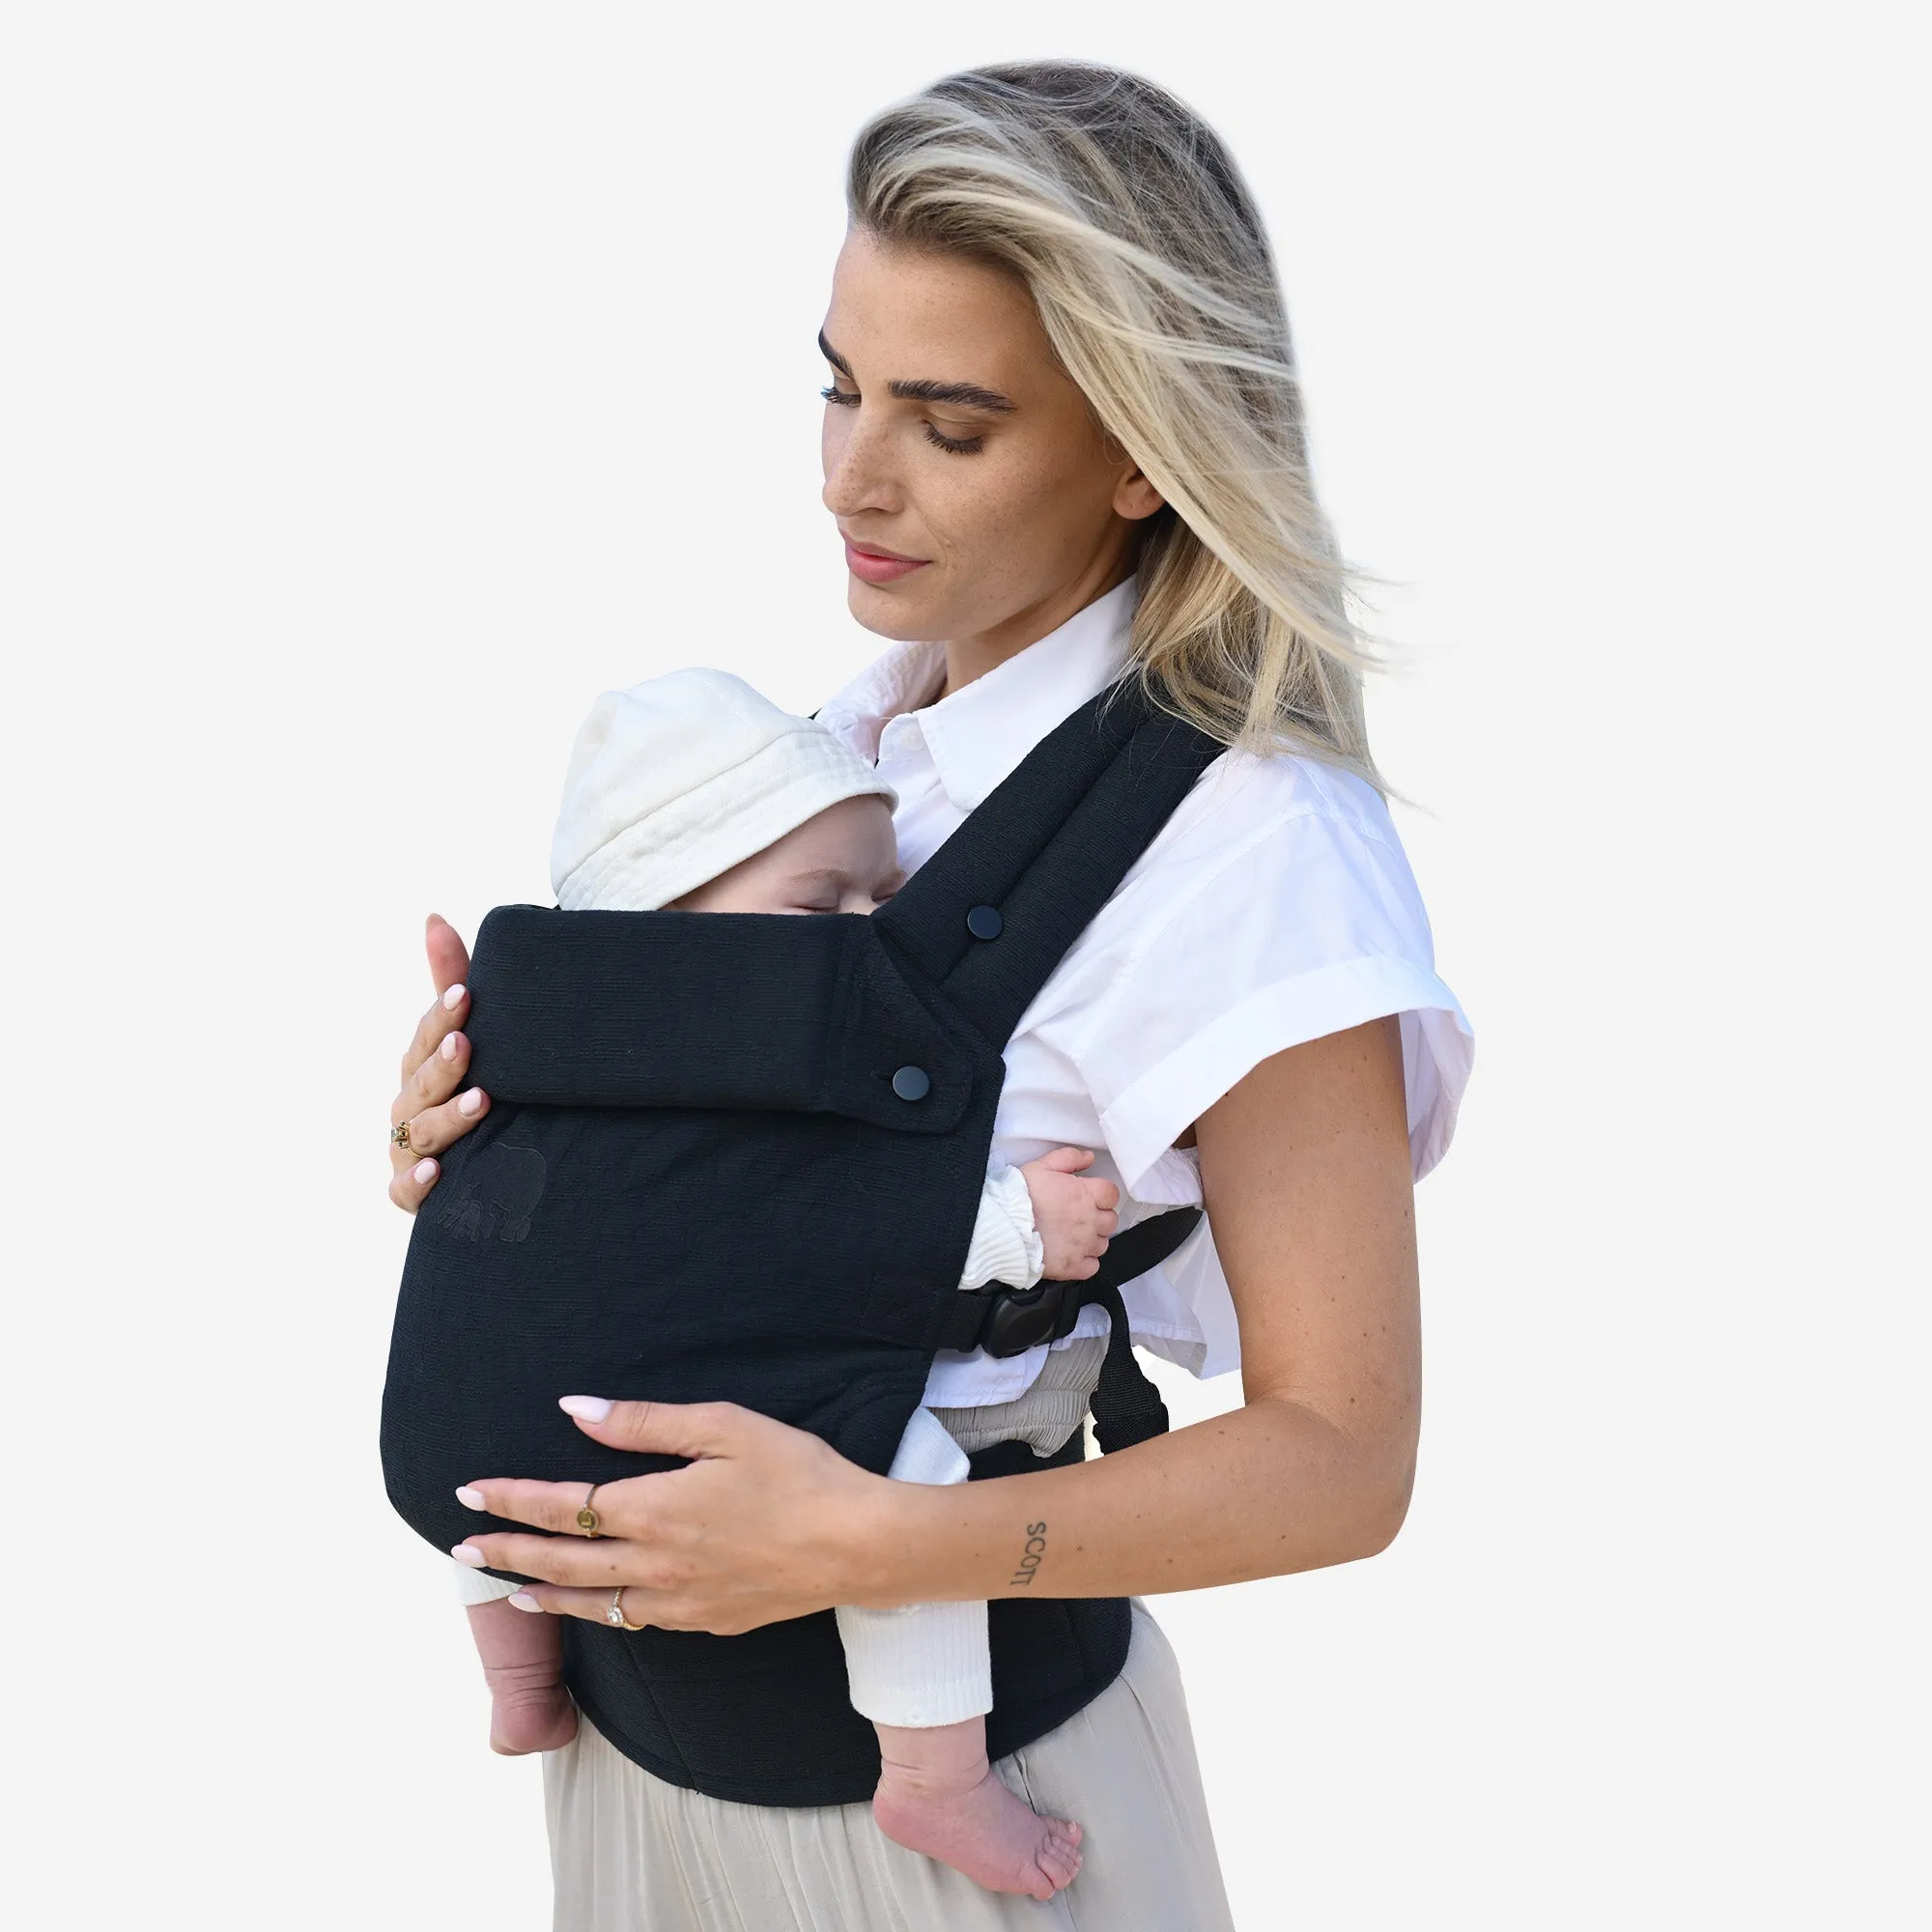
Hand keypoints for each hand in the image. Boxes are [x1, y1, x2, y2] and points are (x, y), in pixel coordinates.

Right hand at [388, 913, 490, 1211]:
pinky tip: (440, 1172)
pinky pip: (409, 1190)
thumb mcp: (465, 1034)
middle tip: (468, 1045)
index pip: (428, 1036)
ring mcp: (408, 1150)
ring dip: (448, 1117)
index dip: (444, 1016)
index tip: (466, 996)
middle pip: (421, 1082)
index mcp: (421, 1065)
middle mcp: (410, 1104)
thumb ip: (452, 979)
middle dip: (444, 1064)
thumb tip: (432, 917)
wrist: (489, 1165)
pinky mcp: (413, 1192)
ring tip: (479, 1102)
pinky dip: (421, 1183)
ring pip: (422, 1132)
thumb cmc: (472, 1086)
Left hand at [450, 1398, 904, 1634]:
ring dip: (544, 1594)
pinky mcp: (708, 1622)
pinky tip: (597, 1608)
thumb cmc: (798, 1474)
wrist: (857, 1545)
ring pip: (592, 1603)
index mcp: (654, 1510)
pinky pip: (637, 1621)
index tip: (469, 1492)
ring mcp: (680, 1601)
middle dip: (506, 1551)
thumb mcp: (724, 1426)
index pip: (562, 1507)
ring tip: (508, 1592)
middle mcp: (655, 1563)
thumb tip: (577, 1411)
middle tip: (461, 1549)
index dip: (510, 1499)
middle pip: (561, 1561)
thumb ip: (646, 1422)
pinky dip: (601, 1615)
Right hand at [1020, 1148, 1119, 1279]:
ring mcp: (1083, 1245)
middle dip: (1099, 1217)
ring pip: (1102, 1244)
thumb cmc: (1019, 1196)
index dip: (1103, 1195)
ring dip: (1092, 1239)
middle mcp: (1089, 1221)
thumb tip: (1088, 1157)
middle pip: (1110, 1220)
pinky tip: (1072, 1254)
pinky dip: (1086, 1262)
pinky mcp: (1073, 1266)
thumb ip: (1069, 1158)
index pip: (1112, 1194)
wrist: (1003, 1225)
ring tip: (1073, 1236)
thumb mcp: (1042, 1166)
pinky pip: (1092, 1266)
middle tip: (1081, 1216)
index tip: (1091, 1196)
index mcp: (1084, 1195)